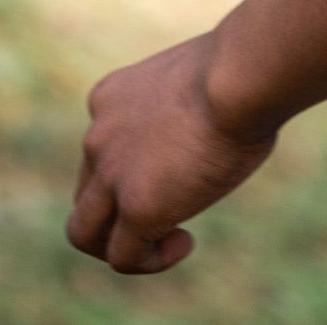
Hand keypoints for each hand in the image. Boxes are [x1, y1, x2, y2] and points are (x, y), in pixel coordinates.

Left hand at [67, 33, 275, 274]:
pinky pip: (125, 257)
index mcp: (113, 97)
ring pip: (84, 232)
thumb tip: (212, 129)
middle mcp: (100, 135)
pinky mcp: (136, 207)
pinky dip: (151, 260)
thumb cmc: (242, 67)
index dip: (134, 167)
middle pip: (87, 192)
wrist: (241, 73)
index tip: (179, 164)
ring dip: (119, 244)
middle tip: (167, 208)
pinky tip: (185, 242)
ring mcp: (112, 174)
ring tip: (165, 239)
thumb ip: (188, 107)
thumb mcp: (198, 79)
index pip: (103, 147)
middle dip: (118, 210)